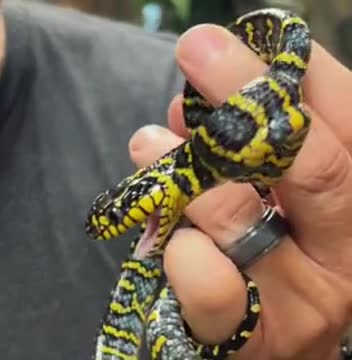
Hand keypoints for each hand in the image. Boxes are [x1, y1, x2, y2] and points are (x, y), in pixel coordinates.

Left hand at [129, 24, 351, 358]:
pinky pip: (209, 284)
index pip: (349, 126)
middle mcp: (346, 254)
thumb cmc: (259, 268)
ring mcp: (303, 302)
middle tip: (197, 50)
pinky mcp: (250, 340)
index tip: (252, 33)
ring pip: (246, 220)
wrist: (255, 356)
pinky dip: (178, 248)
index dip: (307, 75)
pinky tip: (165, 237)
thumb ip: (238, 158)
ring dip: (188, 171)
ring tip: (147, 142)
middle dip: (248, 96)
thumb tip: (185, 111)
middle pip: (314, 163)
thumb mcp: (262, 203)